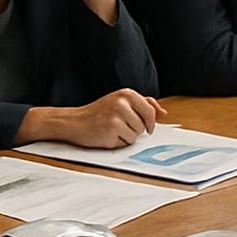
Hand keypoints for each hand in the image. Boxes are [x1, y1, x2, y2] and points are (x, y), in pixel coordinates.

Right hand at [17, 88, 164, 147]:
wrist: (73, 122)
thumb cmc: (97, 113)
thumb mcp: (120, 102)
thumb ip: (143, 104)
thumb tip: (163, 113)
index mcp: (126, 93)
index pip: (151, 111)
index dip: (149, 122)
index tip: (143, 125)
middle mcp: (122, 102)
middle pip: (145, 125)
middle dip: (135, 130)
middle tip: (119, 125)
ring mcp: (116, 116)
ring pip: (136, 135)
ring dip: (126, 137)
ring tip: (111, 130)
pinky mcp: (111, 129)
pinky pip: (126, 143)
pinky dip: (118, 143)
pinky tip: (106, 135)